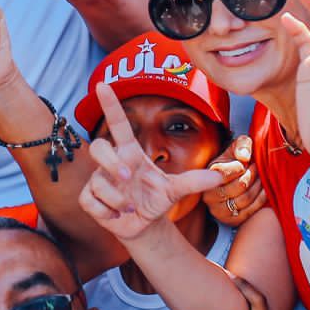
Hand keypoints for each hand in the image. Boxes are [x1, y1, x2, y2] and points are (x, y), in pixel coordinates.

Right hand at [78, 83, 224, 240]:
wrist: (144, 225)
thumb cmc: (156, 199)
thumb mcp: (176, 190)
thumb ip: (194, 181)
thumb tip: (220, 176)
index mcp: (131, 153)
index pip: (118, 124)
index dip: (110, 104)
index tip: (102, 84)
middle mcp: (112, 163)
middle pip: (98, 146)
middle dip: (110, 162)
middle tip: (128, 177)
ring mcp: (99, 179)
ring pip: (98, 181)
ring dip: (117, 198)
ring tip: (130, 207)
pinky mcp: (89, 198)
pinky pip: (90, 200)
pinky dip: (107, 211)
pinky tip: (116, 215)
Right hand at [200, 134, 267, 226]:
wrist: (234, 179)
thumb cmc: (235, 161)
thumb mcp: (237, 147)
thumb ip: (242, 145)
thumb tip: (244, 156)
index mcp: (207, 175)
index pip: (225, 173)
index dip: (241, 167)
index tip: (248, 161)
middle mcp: (209, 195)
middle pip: (239, 186)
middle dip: (253, 176)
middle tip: (257, 168)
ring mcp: (218, 210)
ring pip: (245, 199)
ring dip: (258, 187)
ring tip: (261, 178)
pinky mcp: (230, 220)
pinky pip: (249, 212)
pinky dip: (260, 200)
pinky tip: (264, 190)